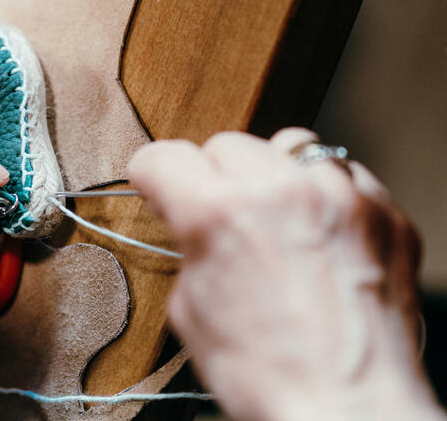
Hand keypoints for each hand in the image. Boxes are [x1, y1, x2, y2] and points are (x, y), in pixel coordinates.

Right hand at [128, 129, 443, 420]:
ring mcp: (341, 197)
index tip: (158, 184)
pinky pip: (345, 176)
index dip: (152, 175)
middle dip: (213, 176)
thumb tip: (198, 226)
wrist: (348, 410)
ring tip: (276, 214)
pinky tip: (320, 233)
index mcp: (218, 214)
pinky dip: (325, 196)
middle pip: (225, 144)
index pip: (164, 156)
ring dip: (272, 174)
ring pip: (290, 145)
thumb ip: (191, 248)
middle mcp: (280, 191)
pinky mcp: (384, 214)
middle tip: (220, 212)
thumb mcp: (191, 311)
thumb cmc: (269, 377)